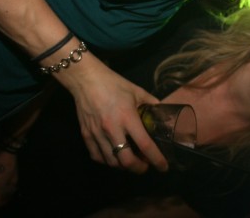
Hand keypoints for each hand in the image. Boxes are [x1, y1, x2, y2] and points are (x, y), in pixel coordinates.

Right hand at [60, 53, 168, 173]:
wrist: (86, 80)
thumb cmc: (113, 84)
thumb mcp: (137, 91)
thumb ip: (151, 103)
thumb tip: (163, 112)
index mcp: (128, 117)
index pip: (145, 145)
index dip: (157, 159)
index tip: (163, 167)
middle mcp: (112, 129)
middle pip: (127, 161)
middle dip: (139, 168)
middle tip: (145, 165)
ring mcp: (97, 134)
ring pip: (111, 162)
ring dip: (123, 166)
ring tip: (130, 161)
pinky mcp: (86, 135)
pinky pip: (97, 156)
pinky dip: (107, 161)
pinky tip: (113, 157)